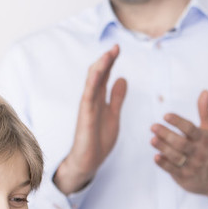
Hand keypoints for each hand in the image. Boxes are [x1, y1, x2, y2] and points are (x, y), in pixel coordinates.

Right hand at [54, 46, 126, 194]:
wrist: (88, 162)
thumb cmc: (97, 140)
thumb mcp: (114, 115)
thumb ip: (116, 98)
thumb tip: (122, 79)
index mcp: (98, 99)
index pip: (104, 76)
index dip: (110, 62)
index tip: (117, 48)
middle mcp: (91, 100)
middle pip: (97, 75)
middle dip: (105, 61)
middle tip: (115, 47)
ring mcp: (86, 108)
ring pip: (92, 83)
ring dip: (99, 68)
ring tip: (108, 54)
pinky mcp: (85, 117)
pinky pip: (88, 97)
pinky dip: (92, 84)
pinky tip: (98, 73)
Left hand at [151, 90, 207, 205]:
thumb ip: (205, 111)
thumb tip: (204, 91)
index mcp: (204, 139)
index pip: (190, 129)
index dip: (178, 122)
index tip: (166, 115)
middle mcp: (199, 152)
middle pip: (181, 143)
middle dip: (166, 134)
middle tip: (153, 126)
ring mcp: (193, 166)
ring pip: (176, 156)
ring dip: (163, 148)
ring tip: (153, 139)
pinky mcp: (186, 177)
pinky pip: (173, 170)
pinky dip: (164, 164)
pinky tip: (156, 156)